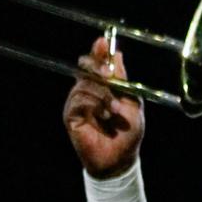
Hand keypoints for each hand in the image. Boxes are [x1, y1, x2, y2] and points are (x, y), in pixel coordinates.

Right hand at [63, 38, 144, 176]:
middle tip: (110, 77)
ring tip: (114, 111)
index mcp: (102, 85)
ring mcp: (77, 103)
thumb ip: (122, 79)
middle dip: (97, 68)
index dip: (98, 51)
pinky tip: (103, 116)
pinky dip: (93, 105)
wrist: (121, 158)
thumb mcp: (131, 101)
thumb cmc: (127, 133)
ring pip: (83, 84)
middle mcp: (87, 91)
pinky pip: (78, 100)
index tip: (103, 42)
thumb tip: (117, 54)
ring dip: (102, 95)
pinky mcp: (70, 116)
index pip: (96, 62)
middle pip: (85, 66)